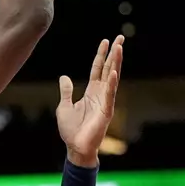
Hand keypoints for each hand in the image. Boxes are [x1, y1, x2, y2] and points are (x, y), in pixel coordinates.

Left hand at [56, 35, 124, 166]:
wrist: (75, 147)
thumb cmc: (71, 130)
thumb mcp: (64, 106)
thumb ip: (66, 91)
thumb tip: (64, 77)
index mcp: (91, 92)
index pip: (98, 69)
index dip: (101, 55)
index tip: (106, 41)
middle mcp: (101, 94)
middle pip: (109, 69)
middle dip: (114, 53)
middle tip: (120, 38)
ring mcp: (105, 102)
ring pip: (112, 78)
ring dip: (116, 63)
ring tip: (119, 48)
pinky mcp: (106, 111)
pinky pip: (110, 95)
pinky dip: (111, 84)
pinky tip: (114, 72)